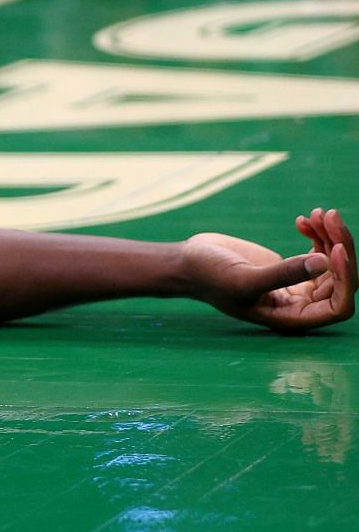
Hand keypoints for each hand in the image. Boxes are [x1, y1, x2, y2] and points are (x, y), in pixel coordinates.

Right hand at [183, 207, 355, 333]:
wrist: (189, 262)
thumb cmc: (210, 277)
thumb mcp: (244, 278)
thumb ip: (284, 274)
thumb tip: (323, 262)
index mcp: (291, 317)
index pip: (338, 306)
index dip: (345, 279)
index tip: (334, 249)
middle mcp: (299, 305)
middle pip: (341, 279)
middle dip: (340, 246)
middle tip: (328, 215)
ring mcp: (297, 286)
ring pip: (334, 262)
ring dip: (332, 235)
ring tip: (319, 213)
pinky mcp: (291, 267)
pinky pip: (321, 252)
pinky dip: (319, 233)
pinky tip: (303, 220)